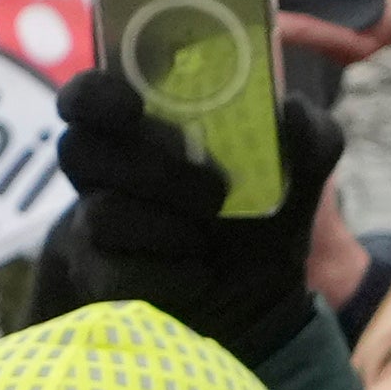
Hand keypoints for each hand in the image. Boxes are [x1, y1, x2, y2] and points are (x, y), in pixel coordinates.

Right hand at [51, 66, 341, 361]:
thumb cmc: (259, 211)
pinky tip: (198, 274)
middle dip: (154, 170)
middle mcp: (102, 171)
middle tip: (216, 190)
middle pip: (81, 150)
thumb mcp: (300, 171)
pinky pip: (117, 273)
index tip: (131, 105)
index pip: (85, 96)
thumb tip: (290, 111)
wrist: (255, 293)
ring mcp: (93, 226)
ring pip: (101, 213)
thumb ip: (309, 133)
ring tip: (207, 237)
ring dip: (166, 226)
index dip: (95, 96)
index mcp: (137, 127)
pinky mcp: (100, 278)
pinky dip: (170, 275)